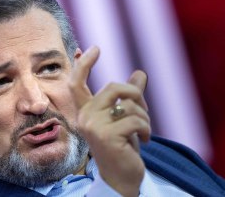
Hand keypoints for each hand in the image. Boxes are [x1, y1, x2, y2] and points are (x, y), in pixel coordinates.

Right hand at [69, 46, 150, 196]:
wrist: (121, 176)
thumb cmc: (122, 146)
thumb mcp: (124, 118)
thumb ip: (129, 97)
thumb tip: (139, 73)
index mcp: (86, 112)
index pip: (77, 84)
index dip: (84, 64)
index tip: (95, 48)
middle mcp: (85, 117)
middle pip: (114, 87)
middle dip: (136, 95)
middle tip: (144, 111)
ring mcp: (93, 127)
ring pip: (128, 104)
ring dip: (144, 117)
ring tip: (144, 131)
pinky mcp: (106, 136)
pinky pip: (135, 120)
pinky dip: (146, 129)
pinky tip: (145, 140)